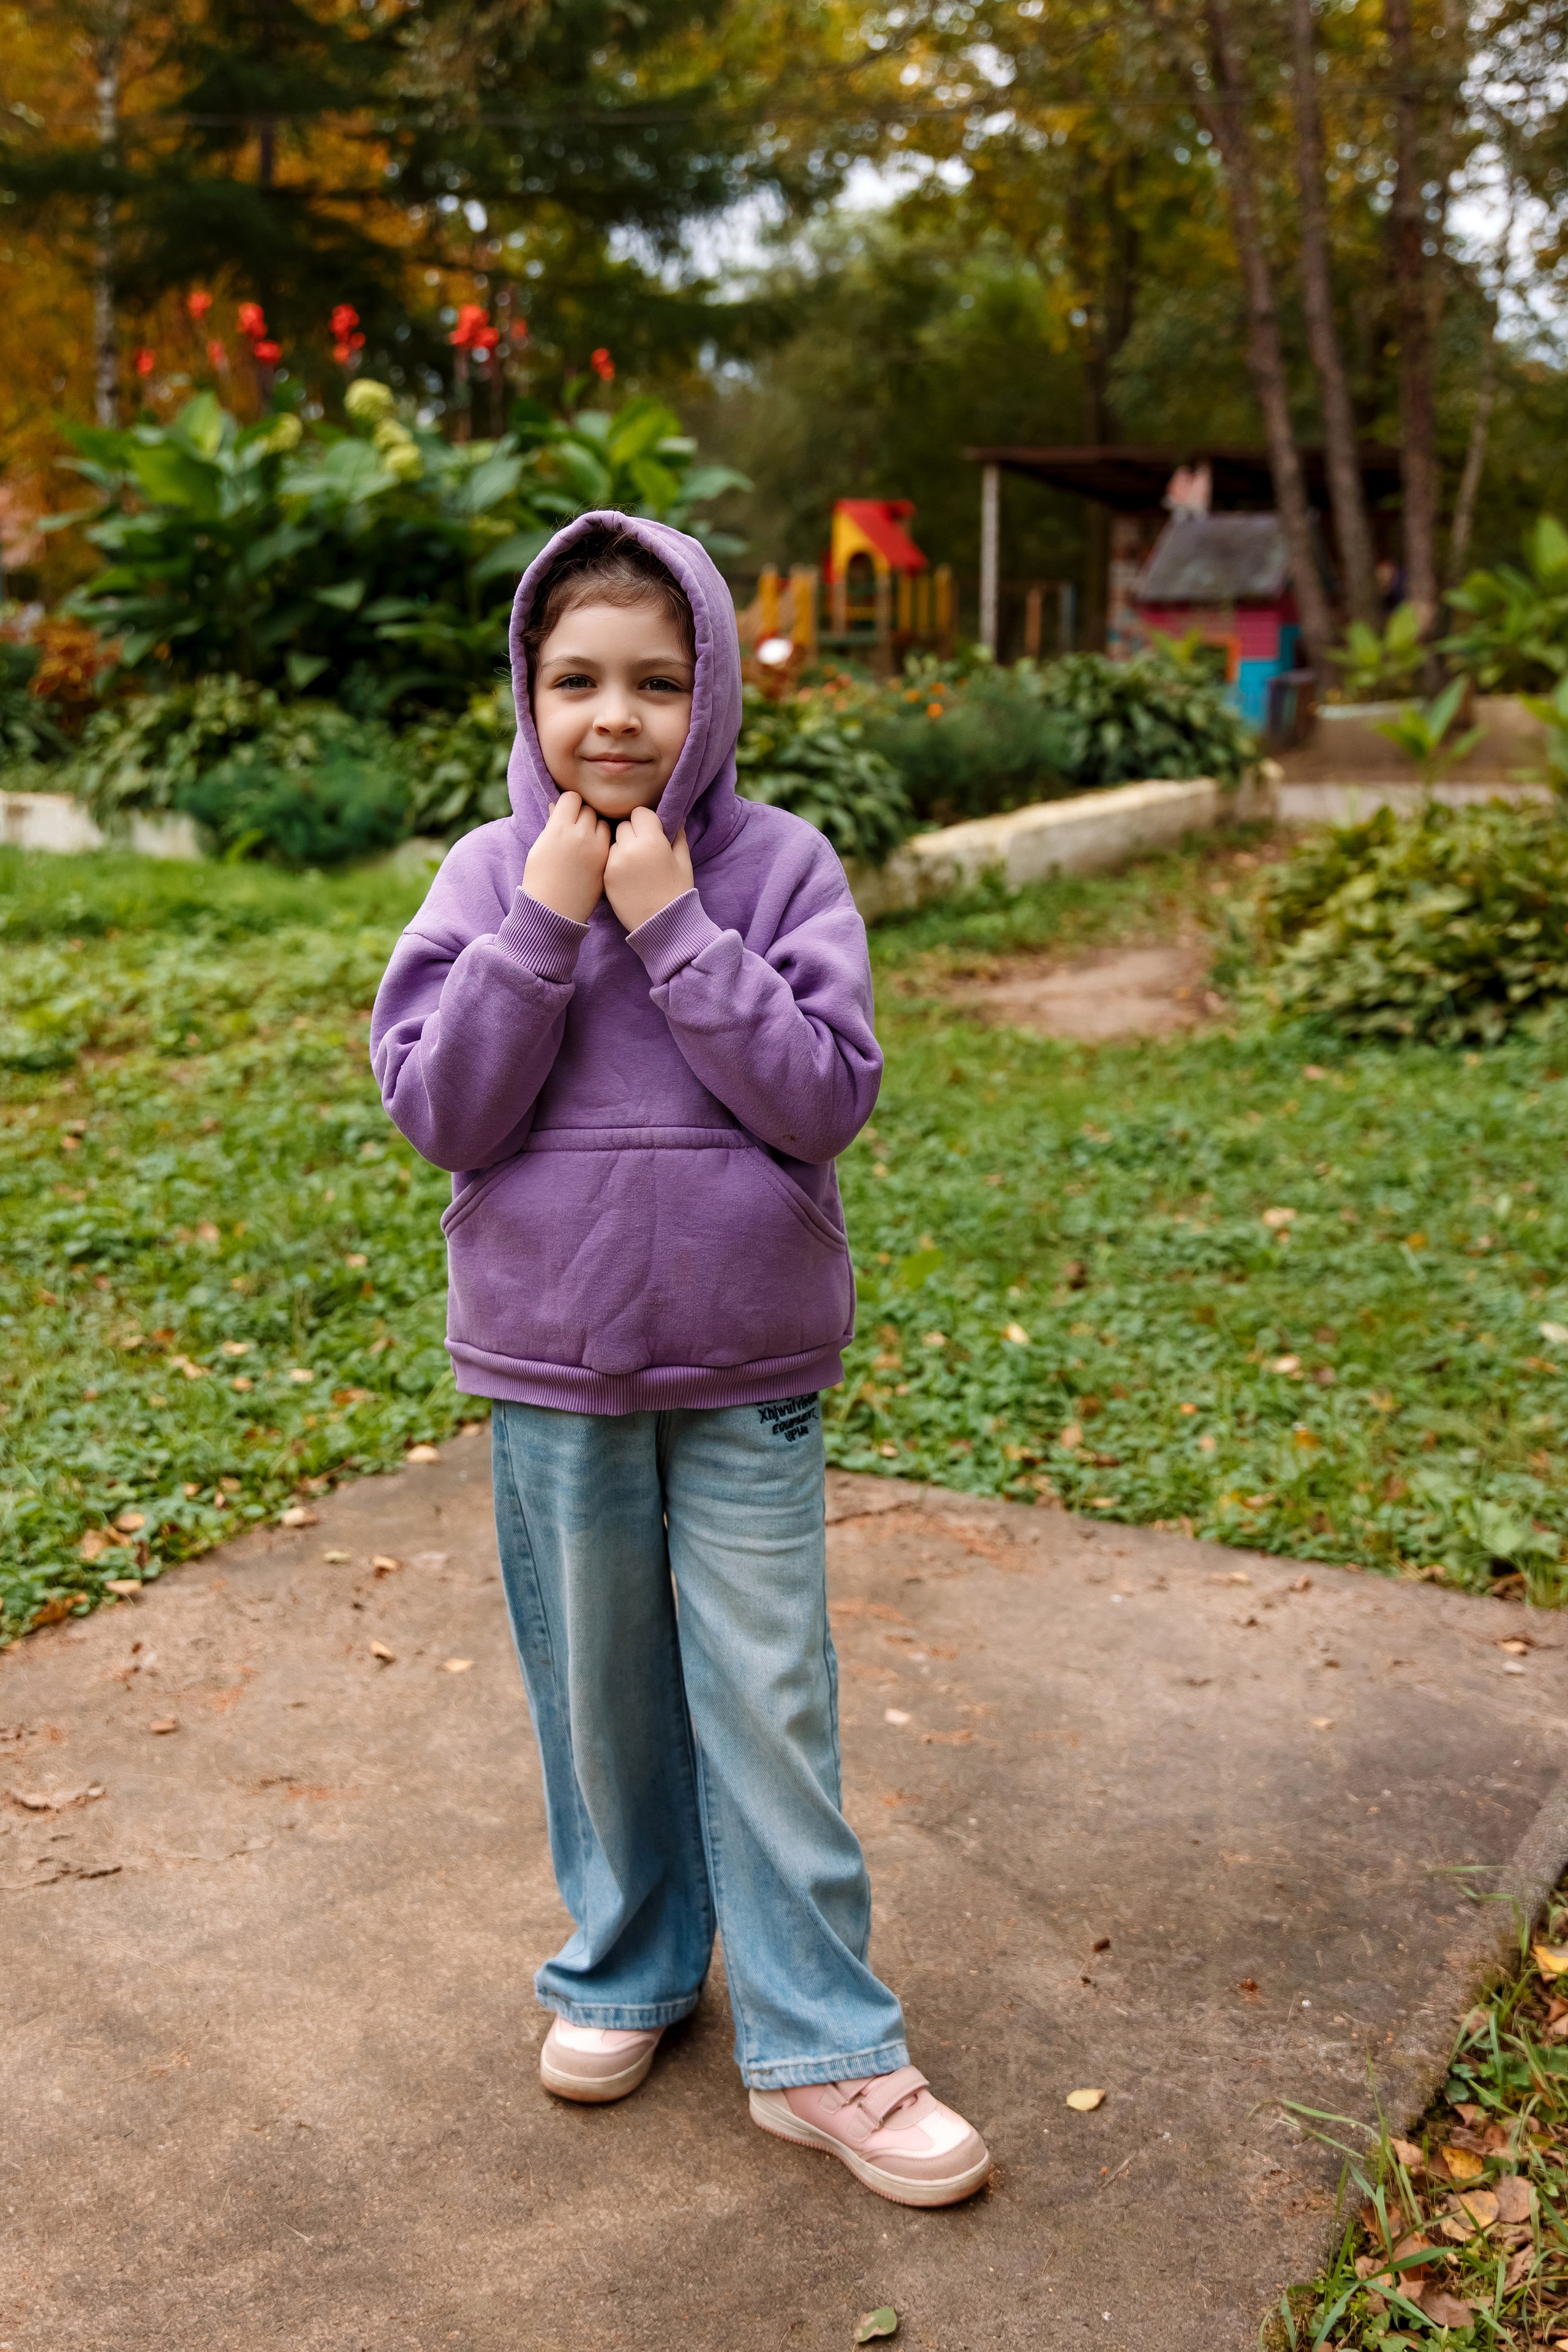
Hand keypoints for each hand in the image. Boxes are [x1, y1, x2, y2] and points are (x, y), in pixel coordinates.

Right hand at [522, 791, 610, 923]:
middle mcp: (581, 835)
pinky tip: (592, 853)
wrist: (553, 910)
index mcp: (559, 828)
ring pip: (601, 823)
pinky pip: (609, 841)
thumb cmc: (540, 879)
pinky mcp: (607, 861)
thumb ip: (552, 825)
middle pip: (588, 809)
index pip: (572, 798)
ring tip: (583, 842)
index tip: (565, 814)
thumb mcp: (539, 847)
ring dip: (594, 828)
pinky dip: (602, 843)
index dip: (568, 804)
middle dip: (580, 816)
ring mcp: (597, 849)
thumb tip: (558, 807)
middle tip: (573, 830)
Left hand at [603, 807, 694, 931]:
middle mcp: (629, 848)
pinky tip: (628, 877)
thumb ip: (678, 835)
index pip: (639, 813)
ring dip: (623, 848)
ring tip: (635, 865)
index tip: (652, 832)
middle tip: (643, 849)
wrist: (662, 924)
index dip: (647, 821)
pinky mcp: (605, 877)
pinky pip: (608, 859)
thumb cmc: (677, 891)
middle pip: (624, 825)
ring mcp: (614, 863)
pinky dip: (616, 863)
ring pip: (614, 842)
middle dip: (633, 833)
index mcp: (652, 841)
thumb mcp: (684, 861)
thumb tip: (675, 817)